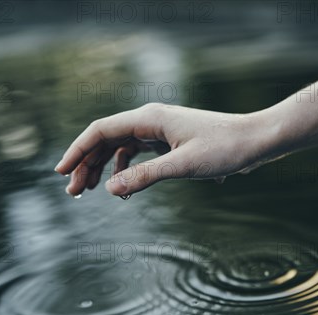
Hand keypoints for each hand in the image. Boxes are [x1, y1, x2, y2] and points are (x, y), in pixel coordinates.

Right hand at [54, 103, 268, 196]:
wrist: (256, 141)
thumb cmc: (225, 149)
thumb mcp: (183, 166)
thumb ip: (145, 177)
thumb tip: (110, 188)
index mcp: (149, 119)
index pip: (101, 131)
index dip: (77, 150)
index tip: (61, 172)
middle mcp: (150, 121)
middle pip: (106, 140)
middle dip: (86, 164)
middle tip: (73, 192)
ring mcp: (159, 131)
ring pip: (120, 147)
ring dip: (103, 167)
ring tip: (90, 190)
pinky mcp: (169, 142)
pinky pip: (137, 153)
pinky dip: (125, 169)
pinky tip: (122, 185)